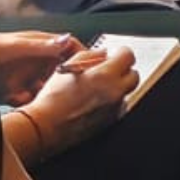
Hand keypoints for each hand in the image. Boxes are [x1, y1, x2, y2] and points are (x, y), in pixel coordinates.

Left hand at [0, 30, 81, 105]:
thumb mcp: (15, 46)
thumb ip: (41, 46)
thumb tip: (67, 39)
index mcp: (42, 45)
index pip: (71, 48)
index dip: (82, 57)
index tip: (90, 70)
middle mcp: (38, 61)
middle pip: (63, 71)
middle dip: (65, 82)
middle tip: (65, 90)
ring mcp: (28, 77)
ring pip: (48, 89)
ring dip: (44, 95)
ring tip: (34, 94)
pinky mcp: (17, 93)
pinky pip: (30, 101)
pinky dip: (26, 102)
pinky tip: (16, 97)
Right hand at [21, 44, 139, 157]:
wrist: (46, 127)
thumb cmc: (53, 98)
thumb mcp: (68, 66)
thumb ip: (91, 55)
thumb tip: (104, 54)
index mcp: (105, 75)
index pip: (128, 56)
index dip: (121, 53)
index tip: (116, 54)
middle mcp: (114, 91)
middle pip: (134, 75)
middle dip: (124, 71)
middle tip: (110, 70)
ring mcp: (114, 108)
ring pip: (126, 92)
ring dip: (117, 87)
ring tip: (96, 89)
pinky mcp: (111, 121)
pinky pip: (119, 106)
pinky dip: (111, 102)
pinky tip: (94, 102)